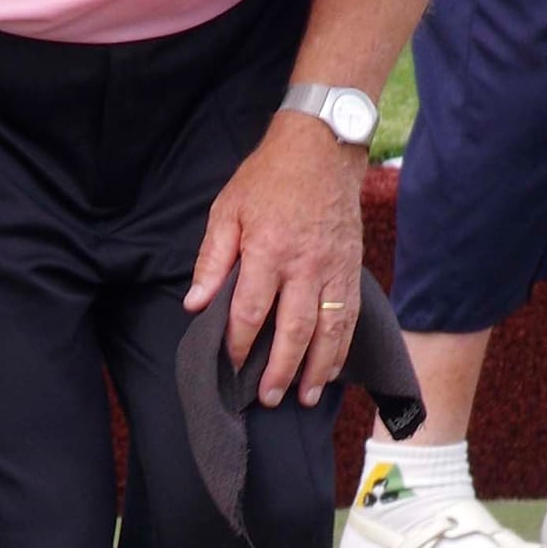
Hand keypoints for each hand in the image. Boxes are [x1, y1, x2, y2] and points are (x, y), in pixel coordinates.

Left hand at [184, 114, 366, 409]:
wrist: (322, 149)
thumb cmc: (268, 179)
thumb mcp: (227, 210)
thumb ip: (212, 260)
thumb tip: (195, 303)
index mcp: (267, 250)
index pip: (250, 310)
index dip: (239, 343)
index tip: (231, 364)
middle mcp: (304, 266)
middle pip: (292, 331)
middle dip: (279, 370)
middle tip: (267, 398)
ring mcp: (333, 270)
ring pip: (327, 331)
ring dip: (315, 369)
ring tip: (302, 398)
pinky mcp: (351, 270)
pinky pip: (349, 317)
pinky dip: (341, 348)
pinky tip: (330, 370)